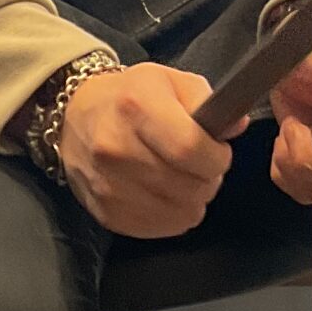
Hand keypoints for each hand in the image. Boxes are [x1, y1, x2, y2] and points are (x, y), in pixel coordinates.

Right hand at [59, 63, 243, 237]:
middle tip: (200, 167)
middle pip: (188, 186)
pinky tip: (167, 196)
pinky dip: (172, 217)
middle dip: (208, 180)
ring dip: (192, 201)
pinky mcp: (105, 212)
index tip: (217, 153)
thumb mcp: (169, 80)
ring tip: (184, 180)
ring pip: (178, 213)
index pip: (190, 149)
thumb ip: (205, 100)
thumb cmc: (130, 96)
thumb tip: (235, 127)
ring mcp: (107, 184)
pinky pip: (159, 229)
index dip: (217, 158)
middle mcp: (115, 148)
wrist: (76, 116)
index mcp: (136, 107)